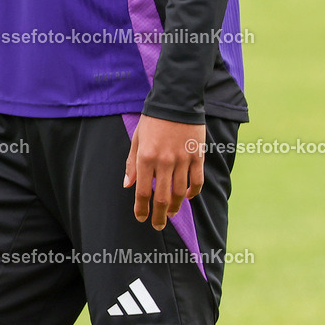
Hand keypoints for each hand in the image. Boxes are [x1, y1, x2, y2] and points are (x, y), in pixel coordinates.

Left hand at [124, 115, 204, 229]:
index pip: (143, 191)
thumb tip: (127, 185)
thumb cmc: (153, 119)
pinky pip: (197, 181)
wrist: (176, 99)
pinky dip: (194, 193)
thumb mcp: (137, 138)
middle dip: (159, 216)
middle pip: (163, 198)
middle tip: (158, 225)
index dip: (141, 209)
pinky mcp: (197, 155)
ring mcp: (182, 159)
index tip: (141, 218)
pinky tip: (188, 197)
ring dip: (176, 207)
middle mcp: (164, 161)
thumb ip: (132, 163)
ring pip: (181, 193)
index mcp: (146, 157)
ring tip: (172, 213)